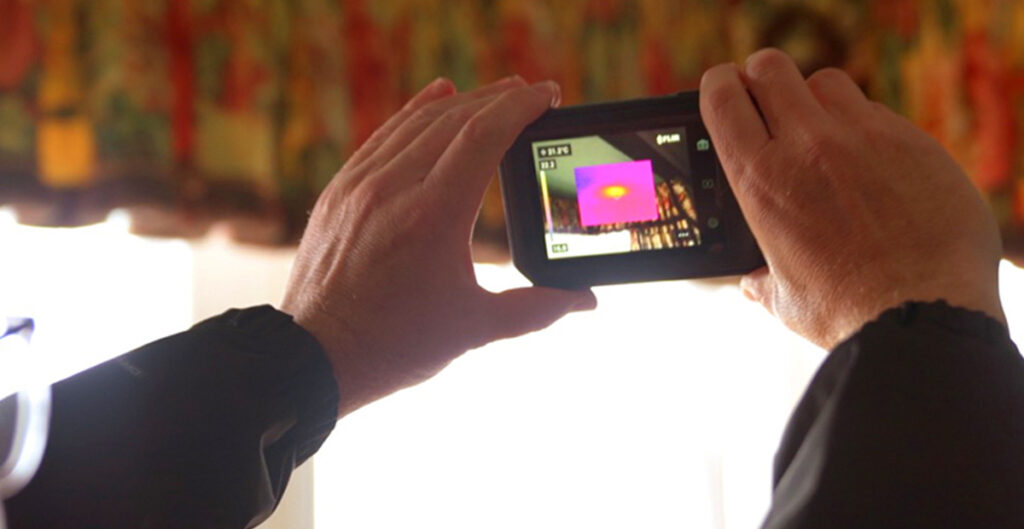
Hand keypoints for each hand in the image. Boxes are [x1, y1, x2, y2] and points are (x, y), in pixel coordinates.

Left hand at [282, 77, 596, 416]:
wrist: (315, 358)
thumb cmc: (396, 345)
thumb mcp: (474, 327)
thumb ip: (536, 309)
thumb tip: (585, 301)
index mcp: (433, 217)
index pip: (484, 136)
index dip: (520, 107)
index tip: (548, 96)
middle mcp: (393, 189)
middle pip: (453, 119)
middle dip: (499, 99)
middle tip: (531, 94)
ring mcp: (360, 185)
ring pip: (417, 121)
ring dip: (461, 101)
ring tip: (496, 93)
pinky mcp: (339, 190)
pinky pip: (384, 135)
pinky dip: (415, 112)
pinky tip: (438, 95)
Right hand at [699, 49, 1005, 348]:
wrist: (923, 319)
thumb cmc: (846, 313)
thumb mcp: (785, 297)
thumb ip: (762, 280)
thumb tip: (752, 284)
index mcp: (761, 180)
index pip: (722, 97)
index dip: (718, 85)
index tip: (725, 90)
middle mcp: (808, 146)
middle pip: (771, 67)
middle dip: (762, 78)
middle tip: (769, 103)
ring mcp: (864, 137)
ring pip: (826, 82)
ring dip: (816, 100)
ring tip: (824, 135)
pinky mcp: (912, 142)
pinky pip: (878, 112)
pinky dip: (866, 128)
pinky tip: (872, 165)